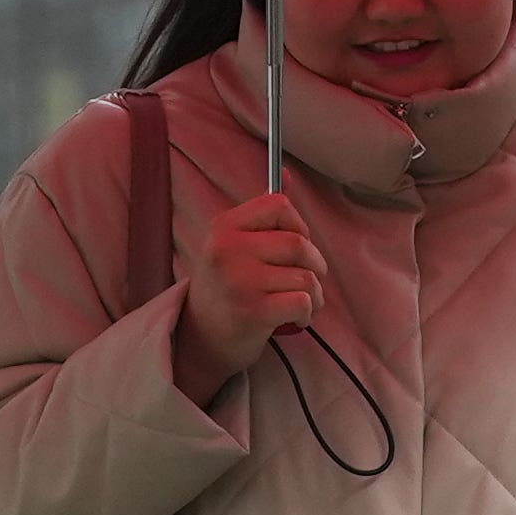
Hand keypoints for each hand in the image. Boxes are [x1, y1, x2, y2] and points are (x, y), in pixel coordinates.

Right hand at [172, 193, 326, 405]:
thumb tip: (290, 174)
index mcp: (225, 227)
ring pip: (306, 276)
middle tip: (308, 280)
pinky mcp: (253, 312)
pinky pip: (304, 301)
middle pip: (299, 243)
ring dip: (315, 294)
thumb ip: (262, 215)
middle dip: (315, 264)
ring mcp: (240, 281)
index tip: (295, 247)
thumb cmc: (226, 288)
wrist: (200, 339)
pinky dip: (308, 312)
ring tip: (301, 303)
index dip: (298, 225)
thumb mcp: (233, 245)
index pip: (279, 205)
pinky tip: (295, 318)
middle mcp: (228, 250)